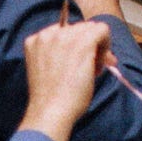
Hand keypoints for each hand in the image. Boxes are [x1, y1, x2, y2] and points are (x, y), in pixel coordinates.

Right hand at [17, 18, 113, 140]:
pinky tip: (99, 65)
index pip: (63, 31)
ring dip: (96, 47)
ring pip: (92, 28)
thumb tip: (95, 51)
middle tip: (93, 67)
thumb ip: (64, 54)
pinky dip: (106, 45)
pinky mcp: (83, 41)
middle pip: (79, 28)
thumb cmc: (51, 99)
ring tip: (93, 70)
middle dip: (88, 45)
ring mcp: (65, 36)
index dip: (75, 45)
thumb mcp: (49, 69)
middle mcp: (48, 34)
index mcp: (35, 40)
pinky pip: (103, 30)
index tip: (80, 61)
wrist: (50, 112)